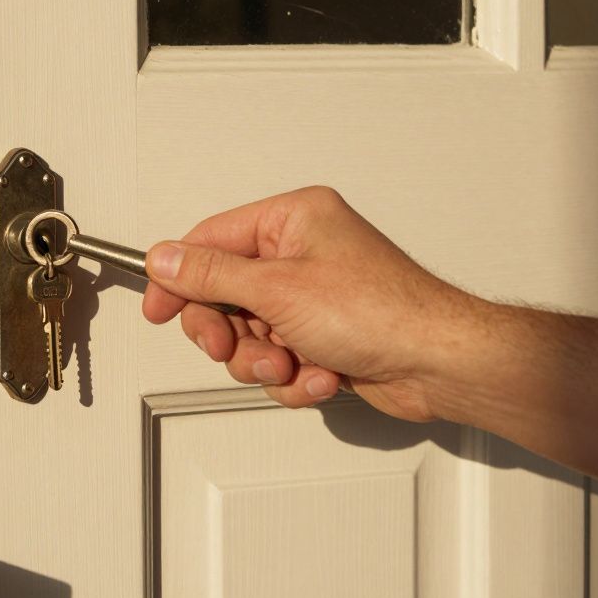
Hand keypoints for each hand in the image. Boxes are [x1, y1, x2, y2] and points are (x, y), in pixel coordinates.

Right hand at [142, 186, 481, 421]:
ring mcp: (312, 298)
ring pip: (249, 337)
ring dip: (265, 361)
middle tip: (229, 347)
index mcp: (292, 220)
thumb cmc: (383, 312)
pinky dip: (295, 377)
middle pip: (225, 296)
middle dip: (230, 333)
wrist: (439, 365)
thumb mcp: (277, 289)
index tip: (158, 309)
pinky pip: (279, 361)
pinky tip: (323, 373)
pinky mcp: (323, 337)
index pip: (211, 241)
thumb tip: (166, 259)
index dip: (179, 278)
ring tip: (294, 363)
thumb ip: (211, 276)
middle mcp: (302, 253)